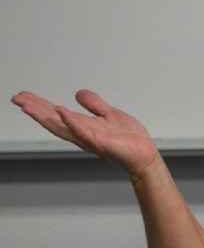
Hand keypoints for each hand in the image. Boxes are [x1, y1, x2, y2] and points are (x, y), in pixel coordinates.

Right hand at [11, 89, 158, 173]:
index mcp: (82, 126)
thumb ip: (94, 105)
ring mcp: (88, 138)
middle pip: (52, 120)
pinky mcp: (100, 141)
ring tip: (27, 106)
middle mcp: (81, 133)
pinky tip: (61, 110)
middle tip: (16, 98)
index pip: (56, 114)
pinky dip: (71, 121)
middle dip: (34, 109)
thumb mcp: (109, 114)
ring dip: (43, 116)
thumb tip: (77, 93)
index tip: (23, 96)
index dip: (39, 105)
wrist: (144, 153)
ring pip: (61, 126)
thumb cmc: (128, 138)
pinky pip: (83, 130)